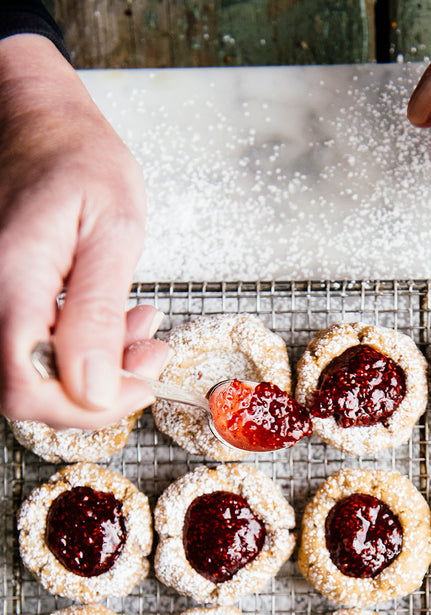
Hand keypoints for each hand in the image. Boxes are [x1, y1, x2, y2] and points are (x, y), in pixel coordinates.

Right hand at [0, 33, 167, 428]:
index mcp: (11, 279)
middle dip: (98, 389)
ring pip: (33, 373)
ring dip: (95, 369)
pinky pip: (32, 347)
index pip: (28, 385)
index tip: (137, 388)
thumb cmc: (77, 158)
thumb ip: (99, 315)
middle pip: (26, 390)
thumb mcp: (113, 231)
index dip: (85, 407)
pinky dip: (79, 349)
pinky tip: (114, 324)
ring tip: (141, 334)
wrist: (39, 122)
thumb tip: (95, 389)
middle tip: (148, 357)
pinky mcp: (2, 300)